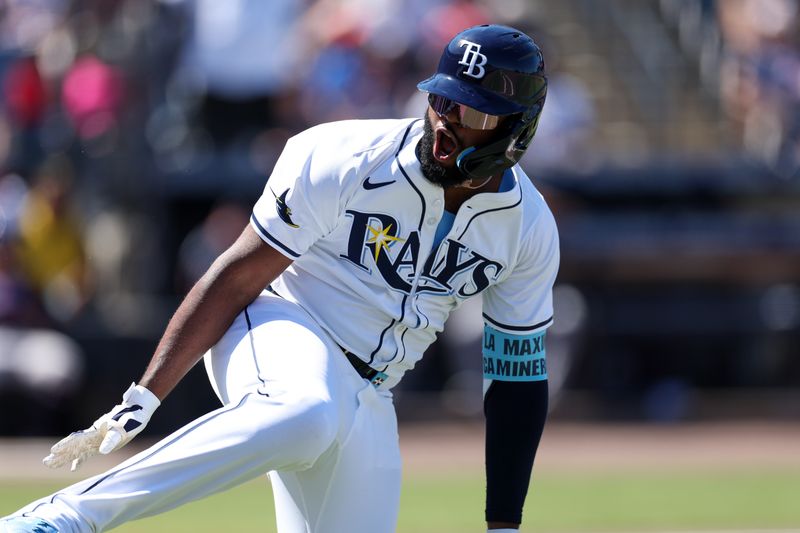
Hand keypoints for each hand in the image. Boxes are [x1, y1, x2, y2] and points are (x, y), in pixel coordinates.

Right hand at [43, 382, 160, 470]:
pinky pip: (86, 453)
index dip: (66, 445)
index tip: (54, 450)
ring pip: (76, 450)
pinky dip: (79, 460)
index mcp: (96, 432)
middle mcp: (92, 436)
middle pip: (73, 446)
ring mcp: (95, 439)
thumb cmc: (130, 419)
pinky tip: (74, 468)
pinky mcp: (100, 443)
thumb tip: (102, 451)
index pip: (77, 439)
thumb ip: (112, 439)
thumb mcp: (122, 429)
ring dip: (65, 457)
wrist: (136, 412)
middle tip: (46, 462)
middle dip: (60, 454)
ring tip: (50, 464)